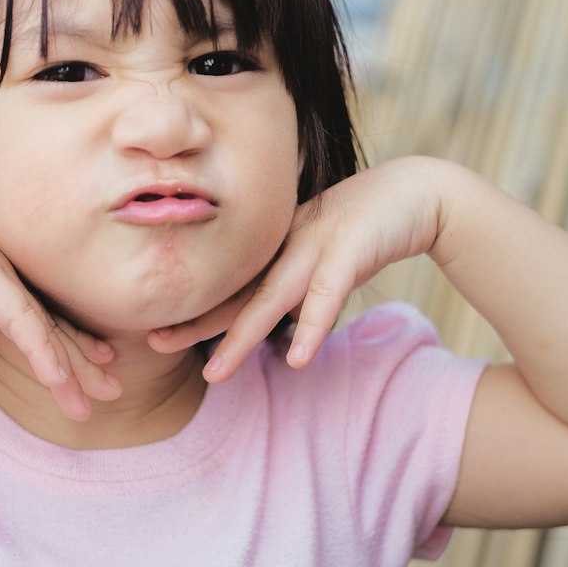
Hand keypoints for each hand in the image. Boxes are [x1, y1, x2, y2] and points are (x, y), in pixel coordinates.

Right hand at [0, 175, 118, 421]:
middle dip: (83, 359)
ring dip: (76, 366)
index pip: (30, 317)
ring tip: (106, 394)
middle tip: (111, 388)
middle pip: (51, 324)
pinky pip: (25, 323)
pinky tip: (62, 380)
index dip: (58, 343)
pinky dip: (46, 352)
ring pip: (47, 328)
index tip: (82, 367)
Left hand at [147, 158, 445, 379]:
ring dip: (241, 337)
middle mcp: (287, 249)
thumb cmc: (364, 229)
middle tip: (153, 345)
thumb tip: (275, 318)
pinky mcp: (350, 252)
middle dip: (195, 324)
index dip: (194, 312)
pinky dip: (311, 327)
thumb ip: (296, 284)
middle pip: (237, 295)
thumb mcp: (322, 258)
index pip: (229, 289)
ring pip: (271, 299)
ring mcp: (315, 248)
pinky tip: (296, 359)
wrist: (414, 193)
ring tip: (216, 373)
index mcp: (277, 252)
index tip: (154, 332)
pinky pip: (327, 295)